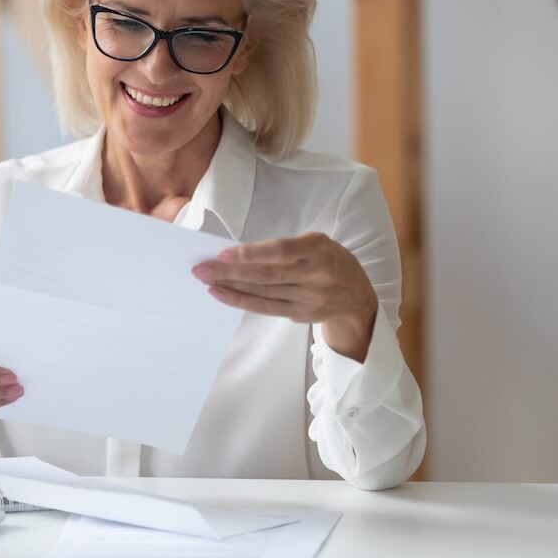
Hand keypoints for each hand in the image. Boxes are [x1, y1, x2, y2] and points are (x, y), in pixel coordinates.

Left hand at [191, 233, 378, 361]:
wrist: (357, 296)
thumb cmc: (329, 260)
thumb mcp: (316, 243)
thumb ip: (284, 248)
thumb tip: (238, 254)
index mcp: (318, 249)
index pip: (280, 252)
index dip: (250, 254)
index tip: (222, 254)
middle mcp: (316, 275)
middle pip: (266, 274)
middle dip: (229, 271)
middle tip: (201, 268)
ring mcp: (309, 298)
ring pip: (262, 292)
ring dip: (230, 286)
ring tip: (205, 280)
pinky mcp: (300, 314)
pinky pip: (265, 308)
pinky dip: (240, 301)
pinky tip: (221, 294)